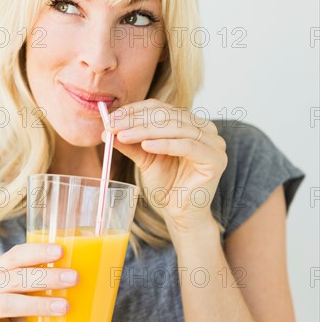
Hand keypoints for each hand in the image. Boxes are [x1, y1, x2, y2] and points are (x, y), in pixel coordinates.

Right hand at [0, 243, 78, 321]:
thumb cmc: (14, 312)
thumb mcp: (24, 292)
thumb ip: (42, 279)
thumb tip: (88, 269)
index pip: (14, 255)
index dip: (37, 252)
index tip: (61, 251)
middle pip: (13, 278)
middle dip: (45, 277)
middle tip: (73, 279)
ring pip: (7, 304)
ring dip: (39, 305)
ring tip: (65, 308)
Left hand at [103, 98, 227, 236]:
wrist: (180, 213)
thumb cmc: (166, 184)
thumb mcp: (144, 157)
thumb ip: (130, 142)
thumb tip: (106, 128)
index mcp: (190, 122)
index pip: (160, 108)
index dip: (134, 111)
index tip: (111, 118)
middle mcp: (205, 128)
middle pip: (167, 115)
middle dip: (137, 120)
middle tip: (113, 125)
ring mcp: (214, 142)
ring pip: (176, 128)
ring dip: (146, 130)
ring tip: (124, 136)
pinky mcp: (216, 159)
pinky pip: (187, 146)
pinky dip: (165, 144)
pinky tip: (146, 146)